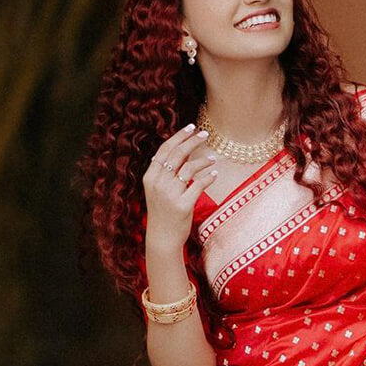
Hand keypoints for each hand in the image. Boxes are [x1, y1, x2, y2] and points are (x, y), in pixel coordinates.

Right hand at [143, 124, 217, 249]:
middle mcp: (159, 183)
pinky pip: (199, 185)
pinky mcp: (182, 206)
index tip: (191, 127)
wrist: (162, 238)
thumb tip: (183, 150)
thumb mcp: (158, 190)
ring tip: (213, 158)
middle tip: (205, 134)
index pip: (165, 149)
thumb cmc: (163, 212)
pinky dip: (208, 177)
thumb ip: (166, 171)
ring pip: (189, 168)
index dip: (179, 136)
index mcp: (150, 177)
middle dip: (192, 141)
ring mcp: (170, 195)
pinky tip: (214, 174)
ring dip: (203, 160)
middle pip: (177, 155)